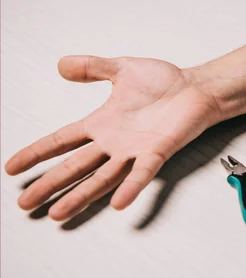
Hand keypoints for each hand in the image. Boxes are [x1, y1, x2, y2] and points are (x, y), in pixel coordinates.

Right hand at [5, 56, 221, 219]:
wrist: (196, 87)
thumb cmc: (165, 82)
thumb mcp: (121, 68)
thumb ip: (92, 68)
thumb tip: (61, 64)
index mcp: (102, 123)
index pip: (62, 140)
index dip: (37, 152)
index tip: (12, 167)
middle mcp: (114, 142)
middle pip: (75, 166)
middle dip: (50, 184)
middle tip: (26, 204)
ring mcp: (134, 150)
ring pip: (102, 177)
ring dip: (81, 195)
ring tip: (58, 213)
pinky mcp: (158, 152)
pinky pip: (142, 173)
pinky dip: (130, 187)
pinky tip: (117, 203)